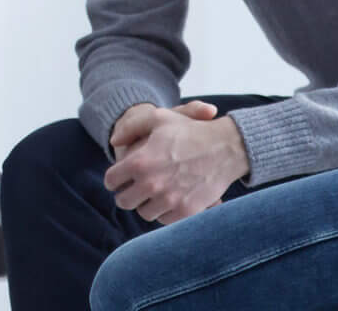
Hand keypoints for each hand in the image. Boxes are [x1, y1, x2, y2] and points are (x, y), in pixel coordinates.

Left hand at [103, 101, 246, 224]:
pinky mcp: (186, 211)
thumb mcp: (157, 118)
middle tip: (133, 190)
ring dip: (145, 205)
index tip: (119, 178)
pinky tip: (167, 201)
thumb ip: (130, 127)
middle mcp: (151, 183)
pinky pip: (165, 220)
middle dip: (126, 194)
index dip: (113, 178)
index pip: (111, 180)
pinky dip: (164, 213)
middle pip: (124, 201)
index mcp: (139, 162)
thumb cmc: (190, 131)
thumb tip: (114, 142)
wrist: (225, 147)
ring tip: (151, 195)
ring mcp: (169, 200)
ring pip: (144, 213)